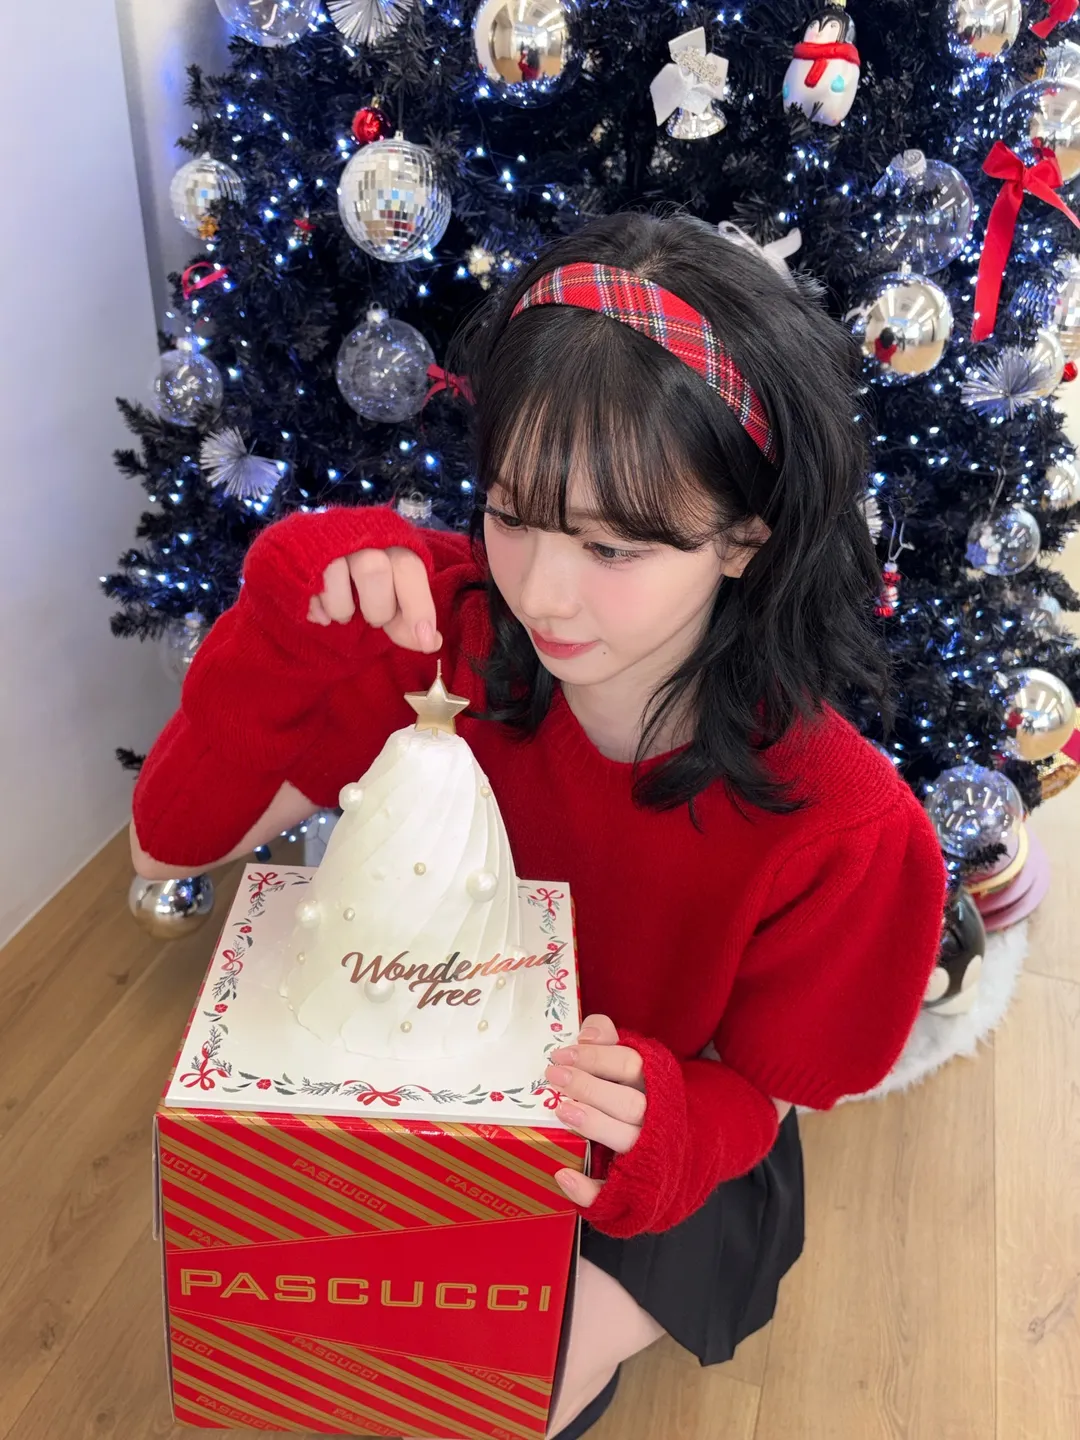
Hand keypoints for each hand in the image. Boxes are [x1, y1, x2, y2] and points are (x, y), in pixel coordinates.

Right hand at [307, 546, 441, 652]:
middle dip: (377, 608)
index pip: (411, 569)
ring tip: (343, 615)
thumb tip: (431, 643)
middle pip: (374, 569)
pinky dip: (318, 608)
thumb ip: (408, 619)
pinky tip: (321, 614)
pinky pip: (307, 582)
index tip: (426, 642)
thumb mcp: (392, 597)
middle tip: (374, 619)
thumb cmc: (365, 579)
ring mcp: (330, 539)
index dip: (419, 607)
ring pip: (337, 572)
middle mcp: (364, 534)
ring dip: (342, 608)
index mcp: (395, 543)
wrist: (315, 553)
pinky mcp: (302, 550)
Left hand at [545, 1013, 645, 1207]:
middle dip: (590, 1087)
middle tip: (555, 1076)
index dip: (596, 1057)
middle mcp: (656, 1119)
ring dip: (594, 1124)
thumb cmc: (640, 1096)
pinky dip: (587, 1188)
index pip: (632, 1065)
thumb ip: (609, 1041)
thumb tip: (587, 1033)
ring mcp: (646, 1154)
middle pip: (629, 1102)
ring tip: (562, 1111)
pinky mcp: (632, 1186)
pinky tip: (564, 1175)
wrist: (677, 1149)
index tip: (562, 1054)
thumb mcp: (631, 1063)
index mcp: (655, 1085)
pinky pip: (611, 1192)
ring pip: (626, 1140)